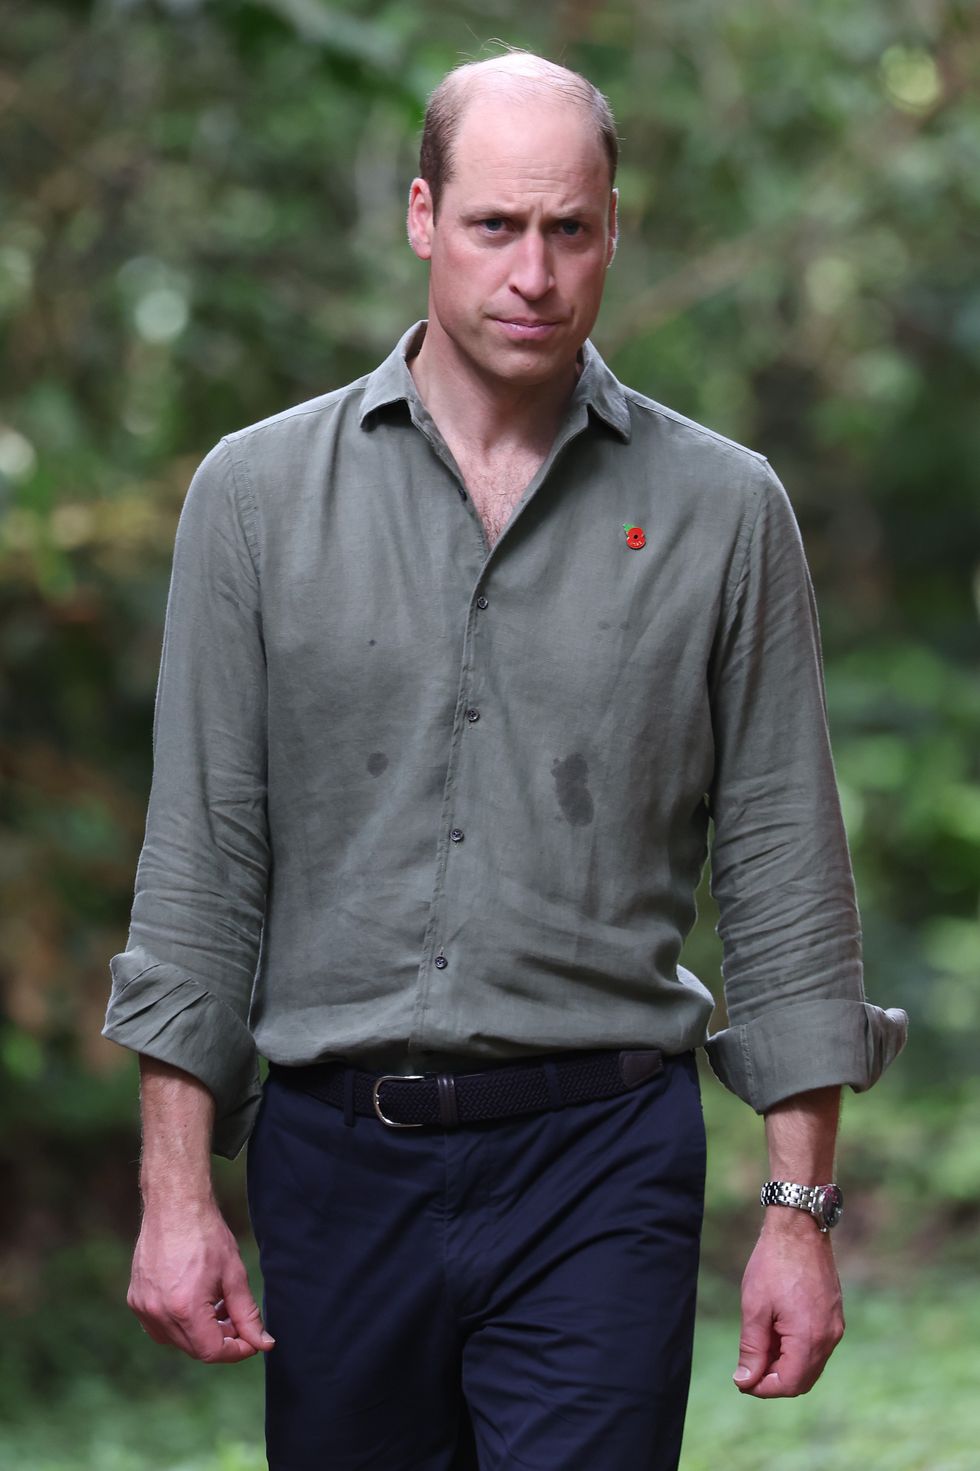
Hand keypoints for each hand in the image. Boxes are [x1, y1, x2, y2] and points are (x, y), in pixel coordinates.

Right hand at [127, 1196, 274, 1363]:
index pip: (211, 1352)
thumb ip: (247, 1315)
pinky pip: (159, 1326)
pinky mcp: (135, 1299)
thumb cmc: (206, 1235)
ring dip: (200, 1333)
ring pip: (176, 1340)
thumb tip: (263, 1344)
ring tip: (219, 1308)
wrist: (175, 1205)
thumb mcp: (234, 1275)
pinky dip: (181, 1323)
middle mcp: (158, 1314)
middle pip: (194, 1348)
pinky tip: (197, 1302)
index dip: (236, 1351)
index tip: (251, 1340)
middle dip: (220, 1340)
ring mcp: (142, 1307)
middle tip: (238, 1321)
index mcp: (185, 1309)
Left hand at [732, 1210, 844, 1396]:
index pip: (790, 1383)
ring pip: (811, 1364)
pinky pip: (817, 1346)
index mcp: (810, 1338)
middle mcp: (829, 1337)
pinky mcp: (834, 1315)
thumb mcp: (754, 1307)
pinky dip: (796, 1350)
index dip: (764, 1388)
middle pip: (803, 1379)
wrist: (798, 1227)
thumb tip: (745, 1380)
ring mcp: (835, 1326)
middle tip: (748, 1370)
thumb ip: (752, 1348)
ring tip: (758, 1349)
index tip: (742, 1380)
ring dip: (785, 1365)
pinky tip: (775, 1334)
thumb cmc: (773, 1263)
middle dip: (774, 1380)